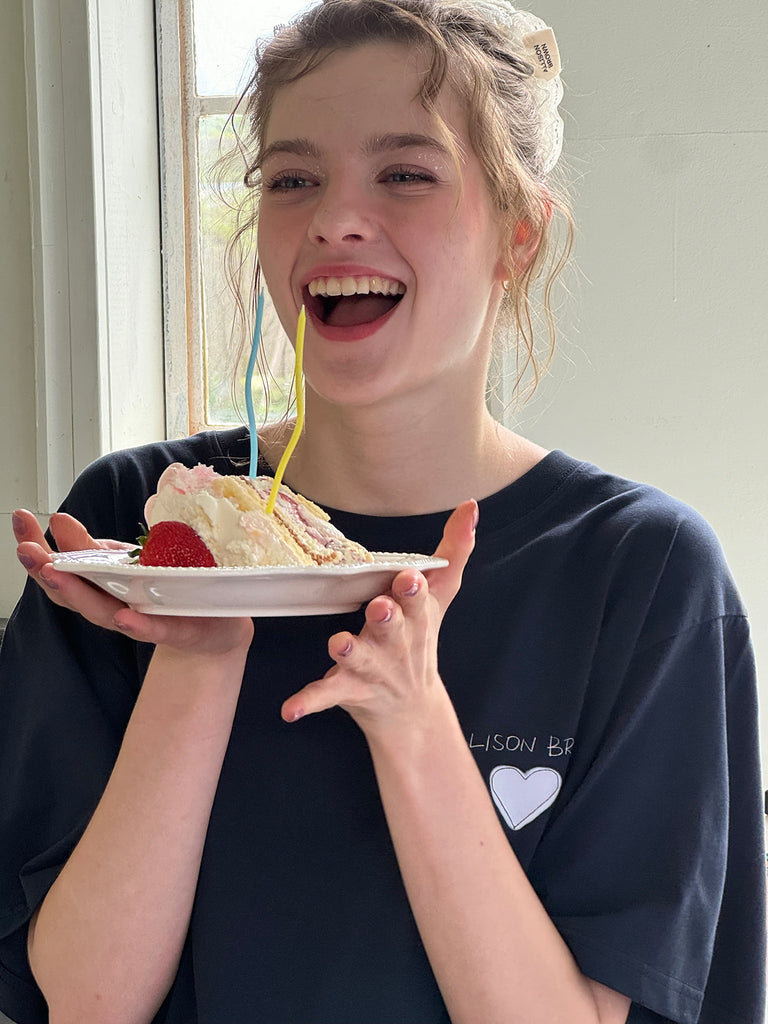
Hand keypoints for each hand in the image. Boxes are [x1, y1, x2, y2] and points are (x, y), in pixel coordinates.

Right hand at [13, 509, 252, 655]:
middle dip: (46, 572)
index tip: (20, 518)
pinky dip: (138, 625)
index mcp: (102, 588)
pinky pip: (155, 630)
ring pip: (104, 613)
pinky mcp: (176, 630)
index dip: (37, 548)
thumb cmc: (167, 589)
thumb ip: (96, 548)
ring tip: (55, 573)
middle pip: (72, 595)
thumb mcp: (130, 561)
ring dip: (78, 594)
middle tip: (26, 550)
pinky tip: (124, 617)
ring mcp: (143, 620)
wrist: (217, 622)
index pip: (61, 569)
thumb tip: (59, 521)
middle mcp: (114, 607)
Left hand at [281, 500, 477, 733]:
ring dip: (350, 652)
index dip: (412, 590)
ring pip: (360, 659)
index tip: (407, 578)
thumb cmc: (420, 639)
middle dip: (388, 617)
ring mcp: (373, 668)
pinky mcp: (349, 689)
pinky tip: (290, 709)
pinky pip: (326, 694)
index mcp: (415, 617)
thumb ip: (453, 550)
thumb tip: (471, 506)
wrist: (412, 709)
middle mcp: (395, 643)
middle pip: (392, 628)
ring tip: (338, 644)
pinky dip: (308, 701)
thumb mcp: (440, 595)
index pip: (417, 600)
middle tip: (379, 606)